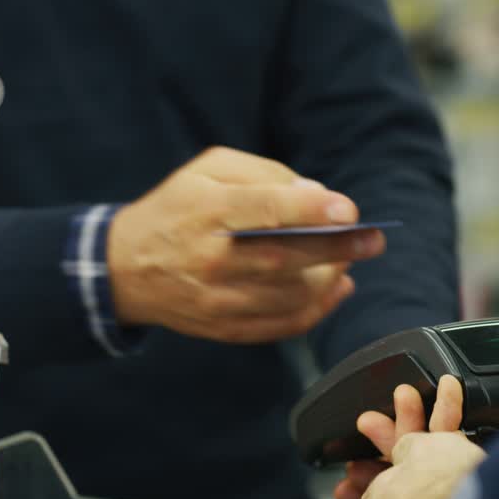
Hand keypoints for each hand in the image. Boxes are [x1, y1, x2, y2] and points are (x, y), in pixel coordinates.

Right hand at [106, 147, 385, 342]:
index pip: (261, 211)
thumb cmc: (177, 209)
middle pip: (283, 260)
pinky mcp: (224, 328)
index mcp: (205, 212)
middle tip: (372, 241)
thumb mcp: (206, 170)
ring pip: (288, 296)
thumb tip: (315, 194)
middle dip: (335, 250)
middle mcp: (210, 260)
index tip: (346, 210)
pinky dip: (316, 310)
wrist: (125, 268)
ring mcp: (217, 300)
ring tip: (347, 260)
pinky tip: (335, 289)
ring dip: (328, 279)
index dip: (308, 210)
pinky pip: (281, 326)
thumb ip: (262, 174)